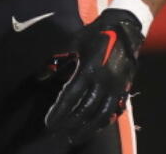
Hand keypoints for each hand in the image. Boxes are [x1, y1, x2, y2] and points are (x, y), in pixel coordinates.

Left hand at [44, 7, 144, 143]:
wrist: (124, 28)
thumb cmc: (95, 34)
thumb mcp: (73, 43)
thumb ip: (56, 61)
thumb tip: (40, 76)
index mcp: (88, 69)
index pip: (70, 97)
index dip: (59, 111)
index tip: (49, 123)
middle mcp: (103, 81)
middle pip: (85, 109)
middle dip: (70, 123)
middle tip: (58, 132)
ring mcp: (116, 86)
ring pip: (101, 114)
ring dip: (87, 128)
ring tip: (74, 137)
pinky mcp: (125, 88)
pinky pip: (114, 111)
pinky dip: (103, 122)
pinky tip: (94, 128)